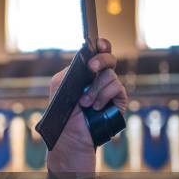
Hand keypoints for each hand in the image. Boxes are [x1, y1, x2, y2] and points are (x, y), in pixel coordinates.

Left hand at [47, 38, 127, 173]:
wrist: (71, 135)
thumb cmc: (64, 112)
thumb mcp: (59, 87)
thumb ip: (69, 71)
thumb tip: (84, 62)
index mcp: (86, 72)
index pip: (98, 53)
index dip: (102, 45)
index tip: (99, 44)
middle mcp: (100, 77)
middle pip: (109, 59)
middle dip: (101, 60)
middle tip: (91, 68)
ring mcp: (110, 88)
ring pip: (109, 75)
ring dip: (95, 88)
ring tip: (85, 103)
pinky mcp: (118, 100)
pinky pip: (116, 88)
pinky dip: (103, 96)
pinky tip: (95, 107)